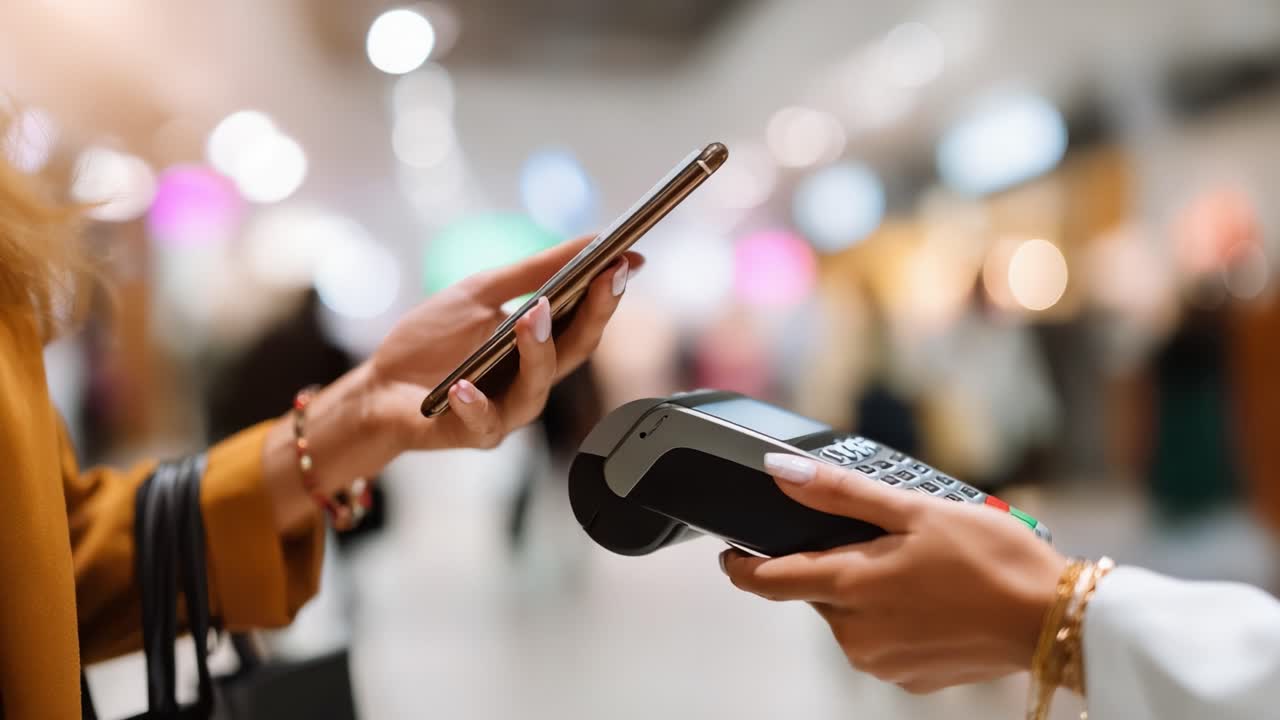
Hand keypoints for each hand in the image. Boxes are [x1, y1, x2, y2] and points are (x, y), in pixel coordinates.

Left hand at [366, 235, 641, 453]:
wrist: (379, 385)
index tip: (628, 260)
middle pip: (575, 351)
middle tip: (605, 277)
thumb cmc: (431, 340)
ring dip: (537, 351)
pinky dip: (475, 405)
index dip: (609, 291)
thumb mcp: (482, 290)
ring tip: (532, 317)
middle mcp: (532, 379)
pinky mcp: (471, 432)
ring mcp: (506, 409)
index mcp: (539, 345)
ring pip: (537, 387)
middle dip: (595, 314)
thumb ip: (534, 270)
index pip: (584, 319)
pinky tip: (464, 387)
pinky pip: (482, 423)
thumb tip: (592, 240)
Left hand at [720, 454, 1066, 694]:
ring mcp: (881, 660)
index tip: (730, 553)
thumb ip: (839, 494)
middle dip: (835, 566)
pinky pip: (881, 641)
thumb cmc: (993, 559)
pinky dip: (895, 618)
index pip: (768, 581)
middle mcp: (856, 633)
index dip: (742, 566)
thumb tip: (781, 473)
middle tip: (884, 541)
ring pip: (849, 617)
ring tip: (920, 569)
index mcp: (851, 586)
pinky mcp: (908, 678)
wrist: (1053, 619)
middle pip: (817, 593)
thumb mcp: (914, 509)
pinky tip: (932, 599)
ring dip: (867, 591)